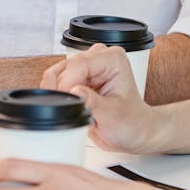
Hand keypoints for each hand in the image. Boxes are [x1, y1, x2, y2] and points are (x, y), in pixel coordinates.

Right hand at [42, 44, 163, 153]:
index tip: (66, 102)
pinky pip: (56, 83)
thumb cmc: (131, 122)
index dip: (68, 83)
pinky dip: (58, 97)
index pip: (79, 64)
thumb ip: (93, 102)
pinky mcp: (76, 78)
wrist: (133, 131)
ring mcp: (86, 67)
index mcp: (112, 59)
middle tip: (67, 110)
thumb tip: (74, 91)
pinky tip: (71, 108)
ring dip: (59, 94)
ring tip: (74, 111)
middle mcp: (98, 57)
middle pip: (65, 68)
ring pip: (57, 74)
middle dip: (62, 90)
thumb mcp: (113, 115)